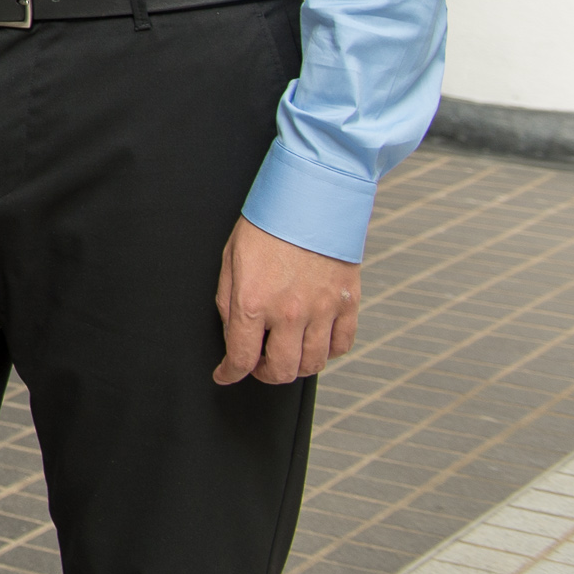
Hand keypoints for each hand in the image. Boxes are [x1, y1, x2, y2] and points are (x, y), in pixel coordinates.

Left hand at [213, 218, 359, 383]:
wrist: (310, 199)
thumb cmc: (267, 224)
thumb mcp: (231, 259)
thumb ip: (229, 301)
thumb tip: (233, 332)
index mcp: (253, 302)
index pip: (241, 358)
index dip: (230, 373)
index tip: (226, 375)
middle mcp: (289, 313)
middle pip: (281, 371)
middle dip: (264, 374)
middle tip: (258, 365)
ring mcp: (322, 311)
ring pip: (313, 364)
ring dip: (296, 367)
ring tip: (286, 354)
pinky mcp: (347, 304)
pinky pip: (341, 345)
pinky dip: (328, 352)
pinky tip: (314, 342)